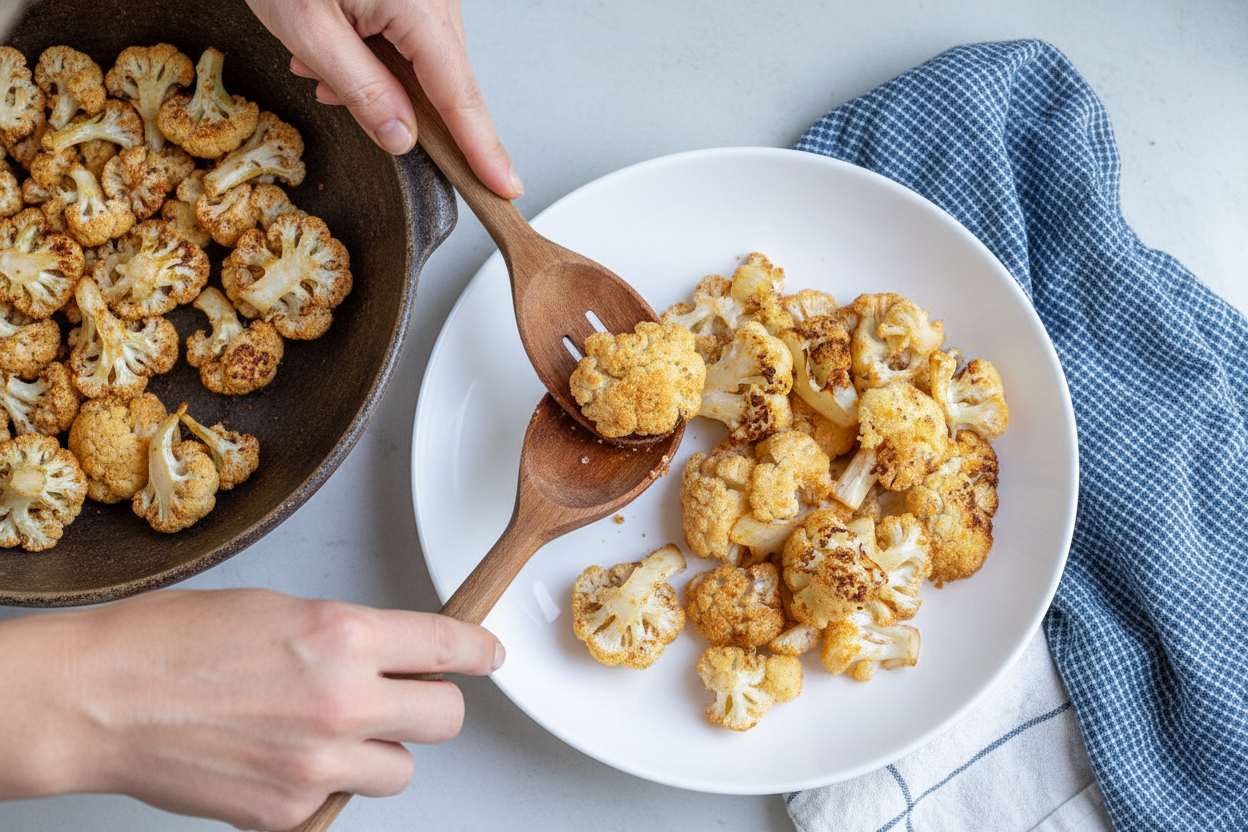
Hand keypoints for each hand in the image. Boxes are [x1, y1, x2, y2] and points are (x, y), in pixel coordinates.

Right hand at [0, 588, 503, 830]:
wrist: (99, 702)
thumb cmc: (173, 642)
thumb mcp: (281, 609)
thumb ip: (347, 635)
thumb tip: (389, 652)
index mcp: (344, 636)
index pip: (450, 648)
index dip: (479, 652)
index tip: (489, 656)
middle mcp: (344, 703)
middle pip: (447, 719)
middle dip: (431, 705)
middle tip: (402, 696)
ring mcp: (318, 766)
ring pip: (403, 771)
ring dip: (382, 751)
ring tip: (330, 732)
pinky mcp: (289, 813)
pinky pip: (341, 802)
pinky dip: (326, 784)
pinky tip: (283, 759)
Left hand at [244, 0, 521, 198]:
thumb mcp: (311, 32)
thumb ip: (362, 91)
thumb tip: (401, 137)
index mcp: (419, 7)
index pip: (460, 97)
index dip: (481, 149)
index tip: (502, 185)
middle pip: (442, 83)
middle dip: (393, 105)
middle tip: (330, 91)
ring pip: (421, 66)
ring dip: (375, 79)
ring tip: (317, 61)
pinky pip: (409, 41)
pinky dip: (375, 56)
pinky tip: (333, 45)